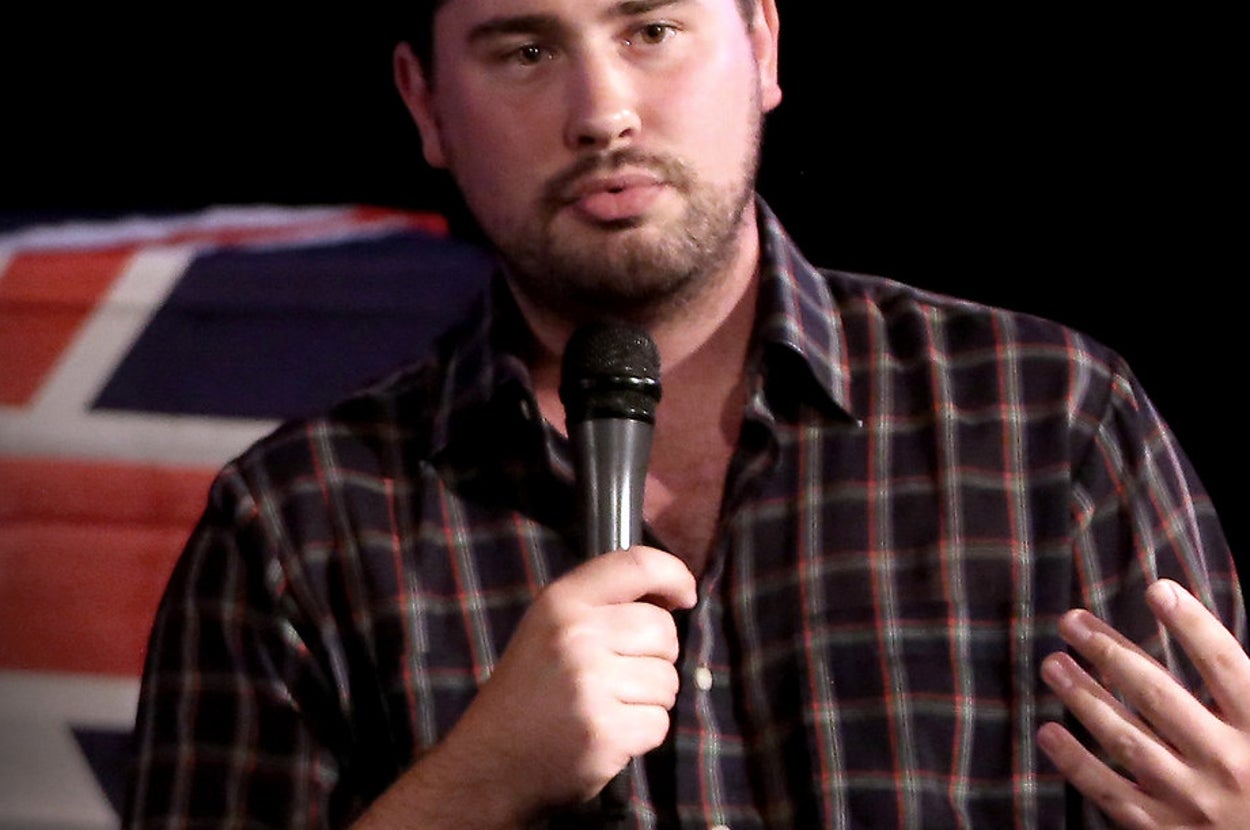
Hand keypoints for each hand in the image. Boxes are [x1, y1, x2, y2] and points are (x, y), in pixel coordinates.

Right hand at [425, 545, 696, 823]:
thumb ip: (602, 604)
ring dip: (650, 698)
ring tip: (610, 706)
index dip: (675, 575)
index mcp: (562, 602)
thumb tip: (674, 593)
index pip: (637, 564)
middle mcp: (577, 636)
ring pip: (668, 681)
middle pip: (664, 630)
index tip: (685, 596)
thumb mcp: (550, 628)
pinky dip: (643, 733)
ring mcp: (591, 685)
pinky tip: (611, 733)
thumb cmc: (530, 690)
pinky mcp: (606, 731)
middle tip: (622, 675)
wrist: (491, 761)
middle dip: (657, 655)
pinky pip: (659, 723)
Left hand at [1038, 579, 1249, 828]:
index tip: (1157, 589)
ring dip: (1082, 697)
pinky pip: (1110, 791)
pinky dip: (1075, 761)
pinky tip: (1048, 731)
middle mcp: (1228, 762)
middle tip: (1071, 622)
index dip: (1192, 624)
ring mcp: (1194, 801)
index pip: (1224, 664)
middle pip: (1157, 694)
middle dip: (1109, 652)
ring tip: (1053, 663)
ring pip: (1125, 738)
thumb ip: (1245, 688)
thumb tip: (1211, 645)